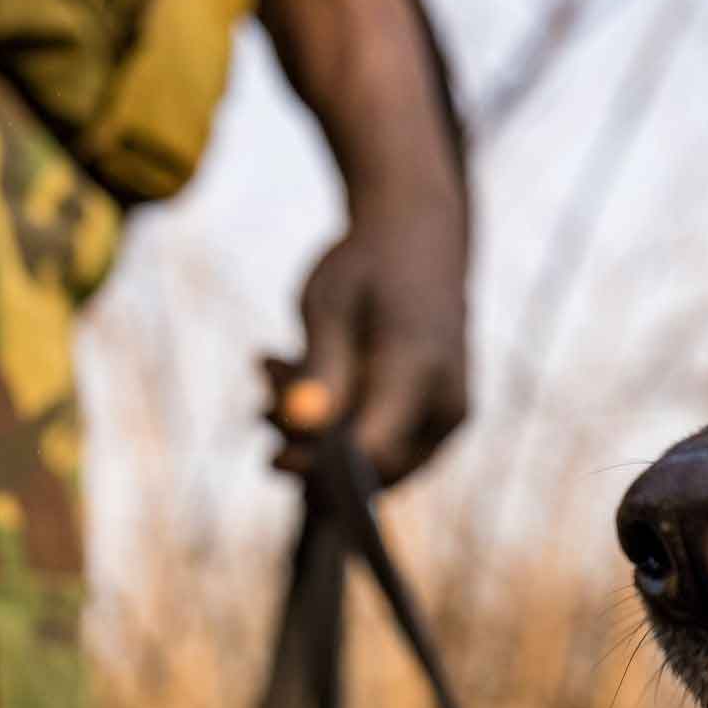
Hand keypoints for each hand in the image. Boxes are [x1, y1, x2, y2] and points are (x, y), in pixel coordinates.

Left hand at [267, 181, 469, 485]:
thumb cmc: (368, 267)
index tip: (274, 450)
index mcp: (421, 367)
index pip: (373, 449)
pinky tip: (300, 379)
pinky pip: (382, 443)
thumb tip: (303, 427)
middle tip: (261, 407)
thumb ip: (322, 368)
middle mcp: (446, 404)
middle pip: (376, 467)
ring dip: (317, 435)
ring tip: (274, 376)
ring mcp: (445, 418)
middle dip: (311, 449)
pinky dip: (338, 427)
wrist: (418, 241)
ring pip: (376, 460)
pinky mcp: (433, 422)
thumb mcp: (331, 305)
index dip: (321, 465)